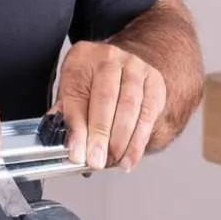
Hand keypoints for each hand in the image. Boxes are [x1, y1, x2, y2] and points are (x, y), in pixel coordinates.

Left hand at [55, 41, 167, 170]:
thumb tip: (66, 143)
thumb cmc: (92, 82)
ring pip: (130, 107)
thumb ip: (67, 114)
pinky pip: (147, 115)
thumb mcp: (73, 90)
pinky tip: (129, 157)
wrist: (123, 67)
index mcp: (82, 59)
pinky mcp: (154, 83)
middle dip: (100, 135)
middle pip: (105, 99)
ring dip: (121, 140)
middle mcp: (110, 59)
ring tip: (112, 161)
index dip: (77, 128)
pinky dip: (138, 141)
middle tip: (96, 160)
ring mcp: (135, 69)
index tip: (77, 152)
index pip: (76, 95)